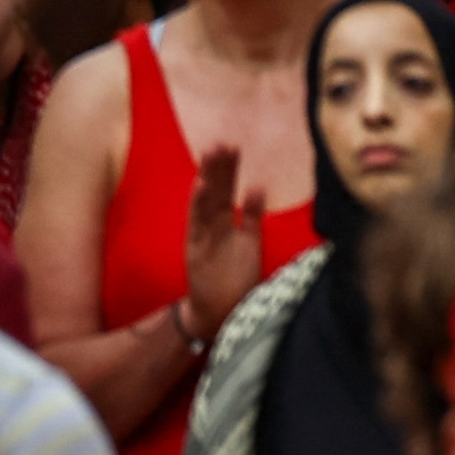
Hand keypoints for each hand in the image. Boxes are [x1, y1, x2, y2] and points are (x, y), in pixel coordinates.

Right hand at [182, 144, 263, 343]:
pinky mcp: (196, 248)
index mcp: (223, 221)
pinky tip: (201, 184)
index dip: (229, 169)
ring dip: (206, 177)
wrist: (220, 312)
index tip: (234, 146)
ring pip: (204, 200)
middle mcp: (210, 224)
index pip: (225, 189)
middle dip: (217, 167)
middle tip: (222, 142)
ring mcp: (202, 234)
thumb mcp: (249, 242)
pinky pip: (196, 222)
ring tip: (210, 153)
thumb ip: (252, 215)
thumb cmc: (236, 279)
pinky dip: (198, 203)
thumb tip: (258, 186)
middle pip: (214, 189)